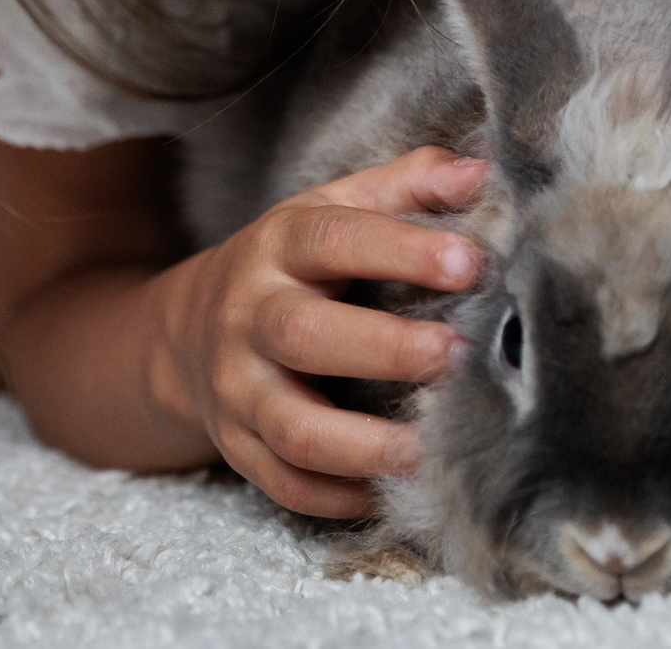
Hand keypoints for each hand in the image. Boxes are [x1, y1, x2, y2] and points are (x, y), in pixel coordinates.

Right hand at [154, 146, 487, 518]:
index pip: (333, 238)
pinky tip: (397, 488)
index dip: (400, 249)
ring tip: (433, 448)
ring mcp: (239, 389)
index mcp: (280, 246)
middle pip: (304, 334)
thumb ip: (407, 185)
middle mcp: (250, 316)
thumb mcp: (335, 208)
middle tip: (456, 356)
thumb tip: (483, 172)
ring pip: (294, 428)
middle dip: (383, 349)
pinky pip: (288, 485)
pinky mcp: (239, 448)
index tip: (469, 261)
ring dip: (367, 445)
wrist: (188, 332)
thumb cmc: (294, 265)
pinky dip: (343, 497)